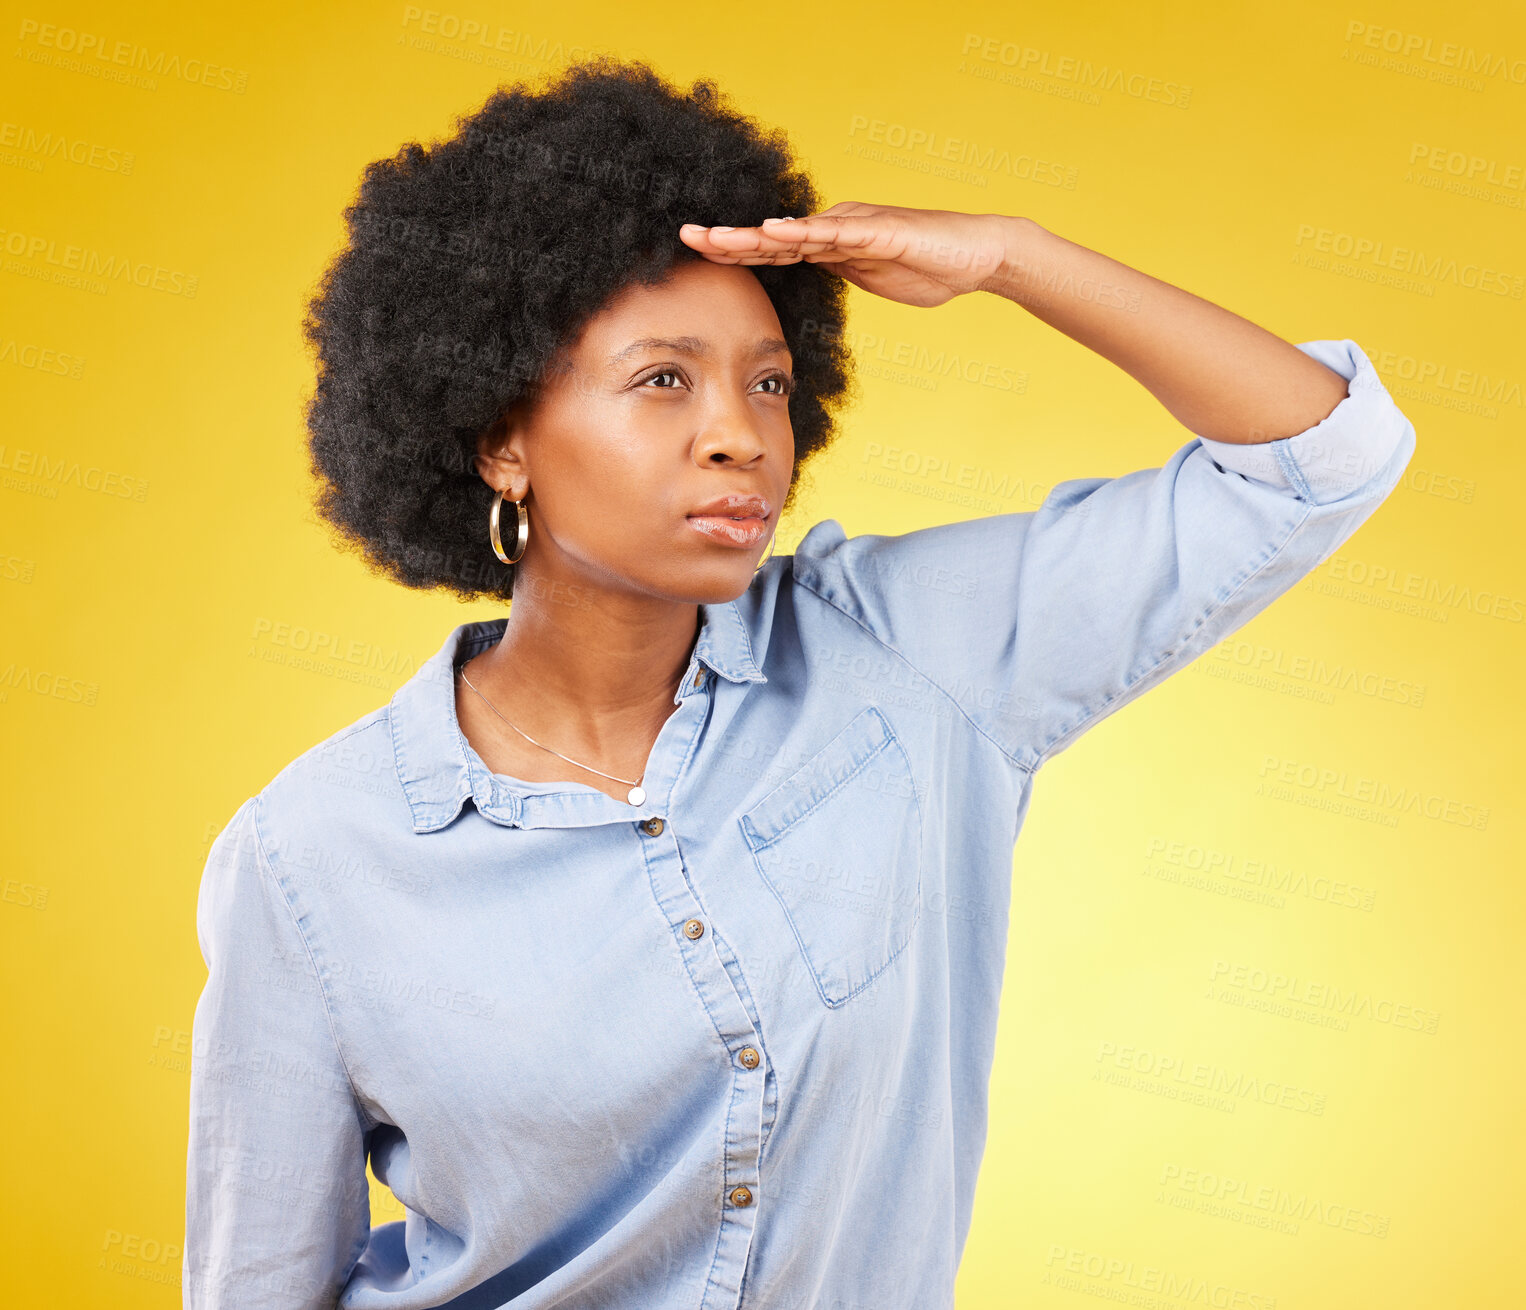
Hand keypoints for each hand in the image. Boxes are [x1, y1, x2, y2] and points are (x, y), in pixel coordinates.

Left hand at [678, 202, 1014, 308]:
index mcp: (830, 243)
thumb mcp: (870, 278)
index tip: (697, 253)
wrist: (977, 256)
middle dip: (727, 239)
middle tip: (685, 237)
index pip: (773, 248)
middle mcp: (836, 227)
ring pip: (795, 231)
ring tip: (715, 237)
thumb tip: (813, 281)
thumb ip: (840, 274)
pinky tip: (774, 231)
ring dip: (753, 235)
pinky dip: (803, 232)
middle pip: (772, 236)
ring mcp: (856, 226)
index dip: (735, 250)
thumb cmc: (928, 268)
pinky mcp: (879, 232)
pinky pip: (835, 232)